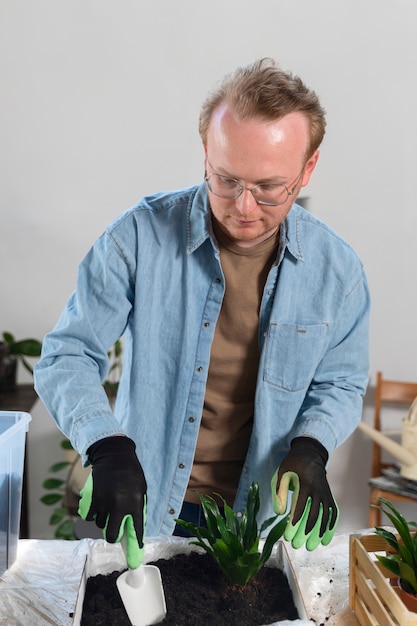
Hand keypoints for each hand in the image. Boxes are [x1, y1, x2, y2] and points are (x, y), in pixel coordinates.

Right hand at [78, 436, 146, 567]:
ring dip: (104, 521)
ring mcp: (104, 502)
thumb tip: (133, 528)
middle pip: (111, 536)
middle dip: (113, 537)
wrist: (114, 455)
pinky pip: (90, 517)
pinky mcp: (92, 498)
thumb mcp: (141, 489)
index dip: (136, 542)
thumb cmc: (131, 473)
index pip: (135, 530)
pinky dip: (94, 515)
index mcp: (135, 503)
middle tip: (114, 533)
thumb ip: (137, 508)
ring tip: (109, 509)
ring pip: (100, 525)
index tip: (136, 551)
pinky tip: (99, 506)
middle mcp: (119, 505)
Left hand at [271, 437, 338, 549]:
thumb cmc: (292, 465)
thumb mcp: (281, 474)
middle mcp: (318, 490)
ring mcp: (326, 493)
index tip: (288, 536)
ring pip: (325, 516)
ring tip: (311, 546)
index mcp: (305, 483)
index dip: (294, 523)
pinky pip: (333, 513)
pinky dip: (330, 527)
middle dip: (305, 532)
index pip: (300, 507)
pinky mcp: (330, 495)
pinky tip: (325, 539)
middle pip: (313, 515)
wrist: (310, 453)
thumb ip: (279, 492)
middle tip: (297, 545)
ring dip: (318, 533)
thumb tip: (279, 513)